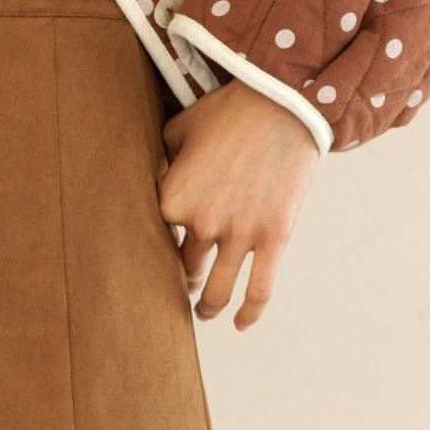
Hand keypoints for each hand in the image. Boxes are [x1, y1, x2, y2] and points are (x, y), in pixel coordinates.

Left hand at [156, 76, 321, 330]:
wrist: (280, 104)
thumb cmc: (227, 112)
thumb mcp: (178, 129)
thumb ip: (162, 159)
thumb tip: (154, 175)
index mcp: (171, 199)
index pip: (153, 236)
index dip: (152, 245)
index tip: (149, 255)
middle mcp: (202, 223)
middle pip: (184, 267)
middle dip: (181, 280)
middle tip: (180, 288)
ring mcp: (240, 233)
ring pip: (219, 288)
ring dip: (208, 306)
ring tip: (203, 312)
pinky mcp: (274, 237)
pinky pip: (260, 288)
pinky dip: (250, 312)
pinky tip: (241, 325)